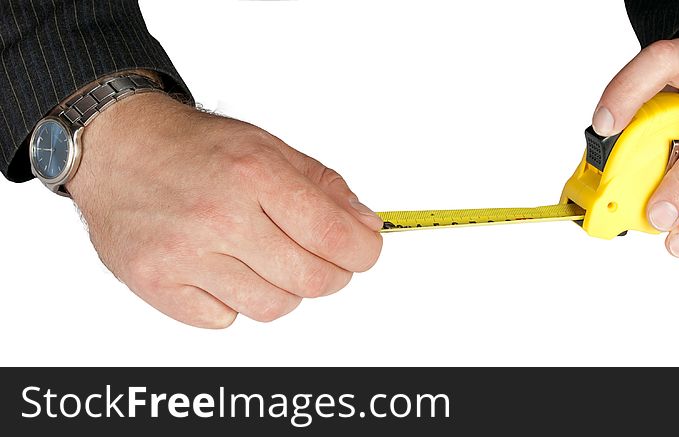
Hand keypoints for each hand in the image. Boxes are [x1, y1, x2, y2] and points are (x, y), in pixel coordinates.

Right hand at [67, 93, 383, 327]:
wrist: (117, 148)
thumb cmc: (194, 148)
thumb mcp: (267, 147)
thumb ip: (324, 187)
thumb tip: (366, 227)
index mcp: (254, 174)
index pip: (335, 237)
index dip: (363, 252)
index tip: (363, 250)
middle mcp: (219, 216)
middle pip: (311, 281)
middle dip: (331, 274)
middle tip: (321, 259)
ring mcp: (184, 254)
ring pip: (272, 307)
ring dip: (282, 289)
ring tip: (264, 259)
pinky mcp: (157, 284)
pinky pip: (223, 319)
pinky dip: (232, 301)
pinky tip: (221, 269)